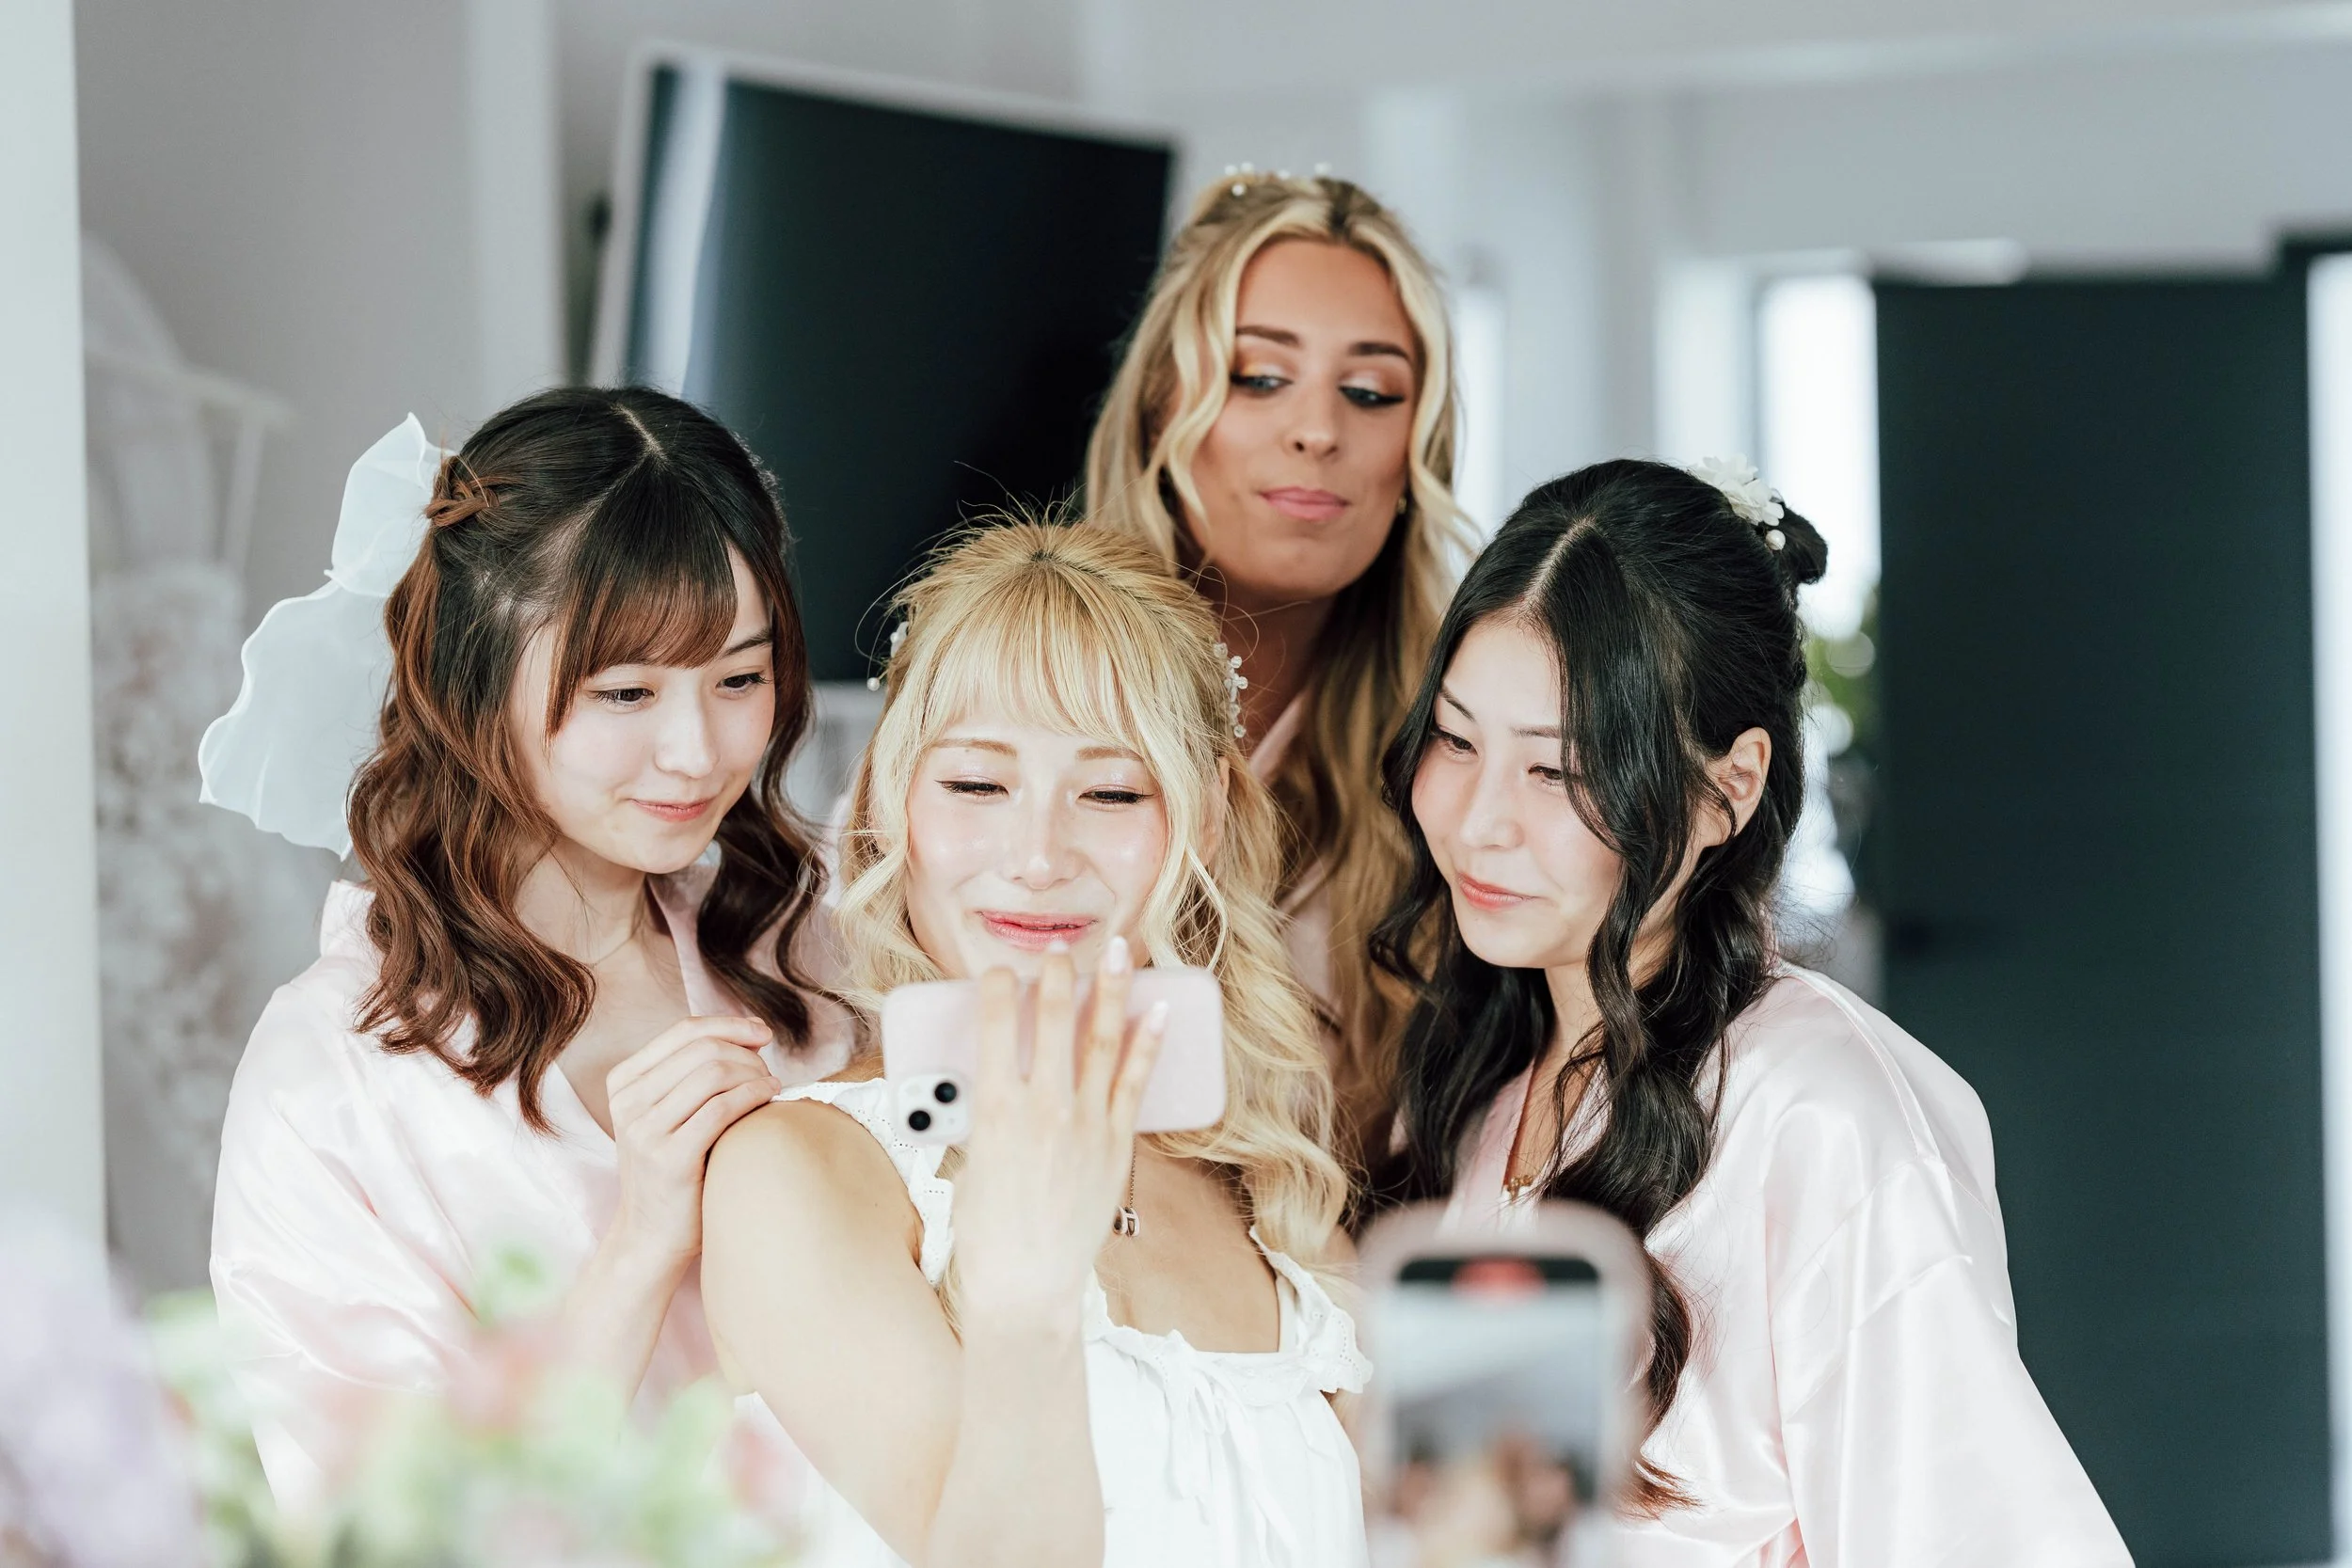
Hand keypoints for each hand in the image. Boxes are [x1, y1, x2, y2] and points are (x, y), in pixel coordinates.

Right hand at [605, 1016, 780, 1269]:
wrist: (651, 1238)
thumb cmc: (675, 1171)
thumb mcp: (669, 1115)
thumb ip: (693, 1074)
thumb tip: (750, 1033)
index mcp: (624, 1082)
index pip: (684, 1031)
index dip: (730, 1024)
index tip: (763, 1033)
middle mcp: (628, 1101)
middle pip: (702, 1049)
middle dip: (746, 1053)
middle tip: (769, 1072)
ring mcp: (643, 1130)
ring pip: (713, 1073)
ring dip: (754, 1074)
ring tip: (771, 1088)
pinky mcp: (668, 1159)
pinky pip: (721, 1108)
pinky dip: (753, 1095)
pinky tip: (770, 1100)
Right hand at [950, 936, 1166, 1332]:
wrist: (1025, 1286)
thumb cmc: (986, 1231)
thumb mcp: (967, 1160)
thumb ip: (983, 1113)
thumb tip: (994, 1078)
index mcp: (992, 1107)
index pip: (994, 1022)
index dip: (997, 986)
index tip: (999, 968)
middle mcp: (1042, 1107)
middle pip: (1053, 1019)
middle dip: (1058, 974)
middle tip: (1061, 947)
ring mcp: (1085, 1124)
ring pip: (1101, 1039)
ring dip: (1110, 988)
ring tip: (1119, 950)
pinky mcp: (1115, 1145)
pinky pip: (1135, 1082)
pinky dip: (1148, 1043)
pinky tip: (1157, 1012)